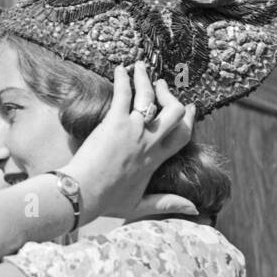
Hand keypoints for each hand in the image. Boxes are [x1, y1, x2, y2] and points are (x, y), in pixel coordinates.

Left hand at [66, 61, 194, 221]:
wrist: (83, 194)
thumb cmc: (106, 201)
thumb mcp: (141, 205)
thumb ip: (168, 203)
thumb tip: (193, 209)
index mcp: (156, 160)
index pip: (183, 135)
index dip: (189, 119)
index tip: (191, 107)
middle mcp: (149, 142)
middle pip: (174, 112)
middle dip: (170, 96)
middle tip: (162, 86)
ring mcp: (132, 130)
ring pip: (149, 97)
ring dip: (146, 79)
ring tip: (141, 67)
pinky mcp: (113, 123)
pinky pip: (123, 94)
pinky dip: (123, 79)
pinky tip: (120, 69)